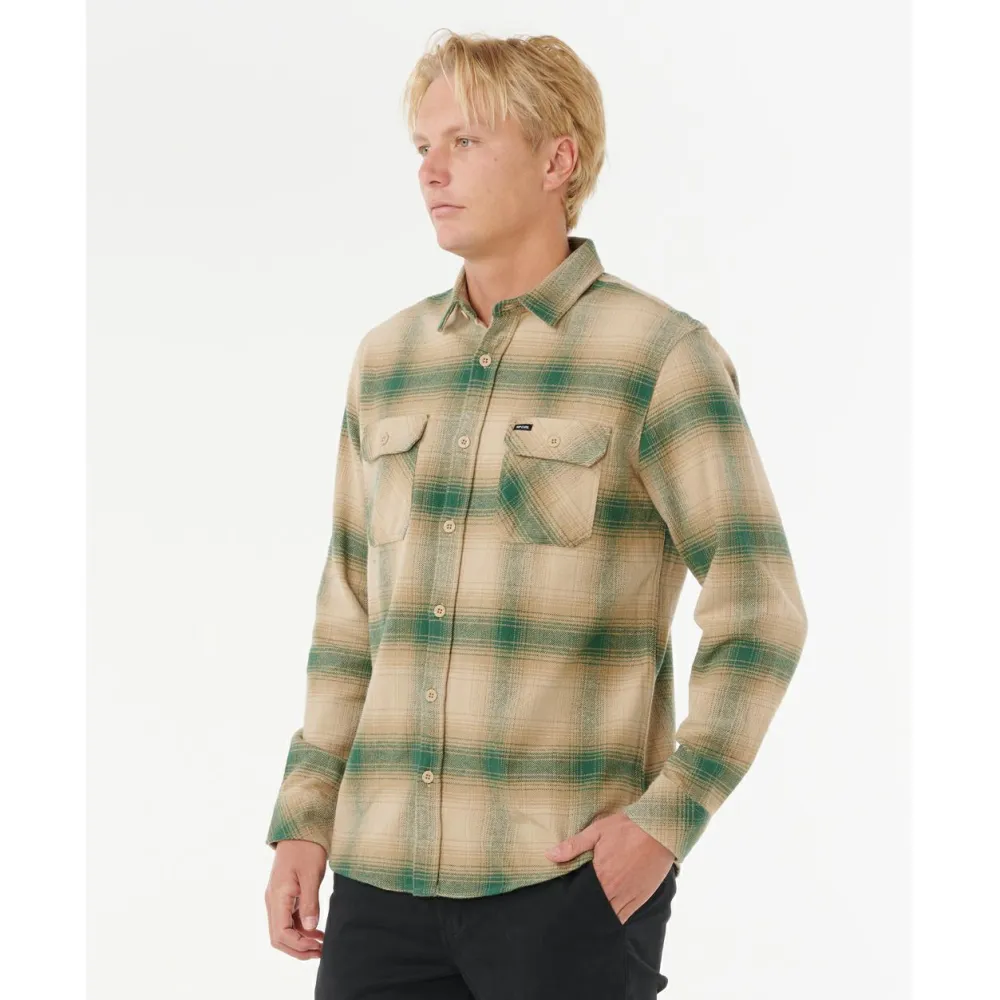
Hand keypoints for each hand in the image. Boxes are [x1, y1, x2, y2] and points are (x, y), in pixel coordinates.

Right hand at [265, 839, 327, 959]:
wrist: (300, 828)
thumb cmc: (306, 848)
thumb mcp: (311, 874)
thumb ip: (310, 903)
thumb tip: (311, 929)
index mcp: (277, 897)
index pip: (280, 933)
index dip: (298, 945)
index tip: (318, 946)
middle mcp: (273, 901)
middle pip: (279, 938)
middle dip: (298, 949)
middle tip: (321, 952)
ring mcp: (278, 899)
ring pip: (283, 931)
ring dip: (300, 941)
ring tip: (322, 945)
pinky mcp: (285, 896)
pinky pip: (289, 920)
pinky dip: (301, 930)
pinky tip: (317, 932)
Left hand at [544, 812, 675, 923]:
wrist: (659, 829)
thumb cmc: (627, 828)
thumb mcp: (597, 831)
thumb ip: (573, 846)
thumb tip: (549, 855)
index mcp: (601, 874)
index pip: (582, 898)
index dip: (573, 904)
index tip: (565, 907)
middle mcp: (615, 890)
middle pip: (596, 910)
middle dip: (585, 913)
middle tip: (574, 916)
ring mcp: (630, 896)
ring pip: (611, 916)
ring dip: (600, 917)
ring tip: (588, 919)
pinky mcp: (642, 897)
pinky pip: (626, 915)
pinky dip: (616, 918)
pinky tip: (608, 916)